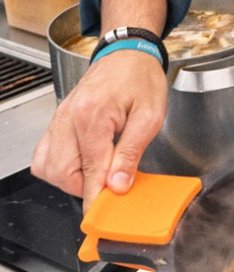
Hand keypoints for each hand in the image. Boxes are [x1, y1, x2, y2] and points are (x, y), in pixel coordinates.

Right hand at [31, 51, 168, 212]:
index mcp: (92, 117)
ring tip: (99, 170)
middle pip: (60, 173)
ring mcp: (59, 119)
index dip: (94, 198)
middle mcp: (68, 118)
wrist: (127, 53)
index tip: (97, 219)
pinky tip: (83, 162)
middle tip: (110, 182)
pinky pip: (45, 154)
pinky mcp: (58, 121)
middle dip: (83, 186)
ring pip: (48, 167)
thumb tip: (118, 185)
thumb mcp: (150, 116)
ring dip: (71, 178)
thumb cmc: (141, 79)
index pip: (89, 171)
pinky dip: (60, 166)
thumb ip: (132, 153)